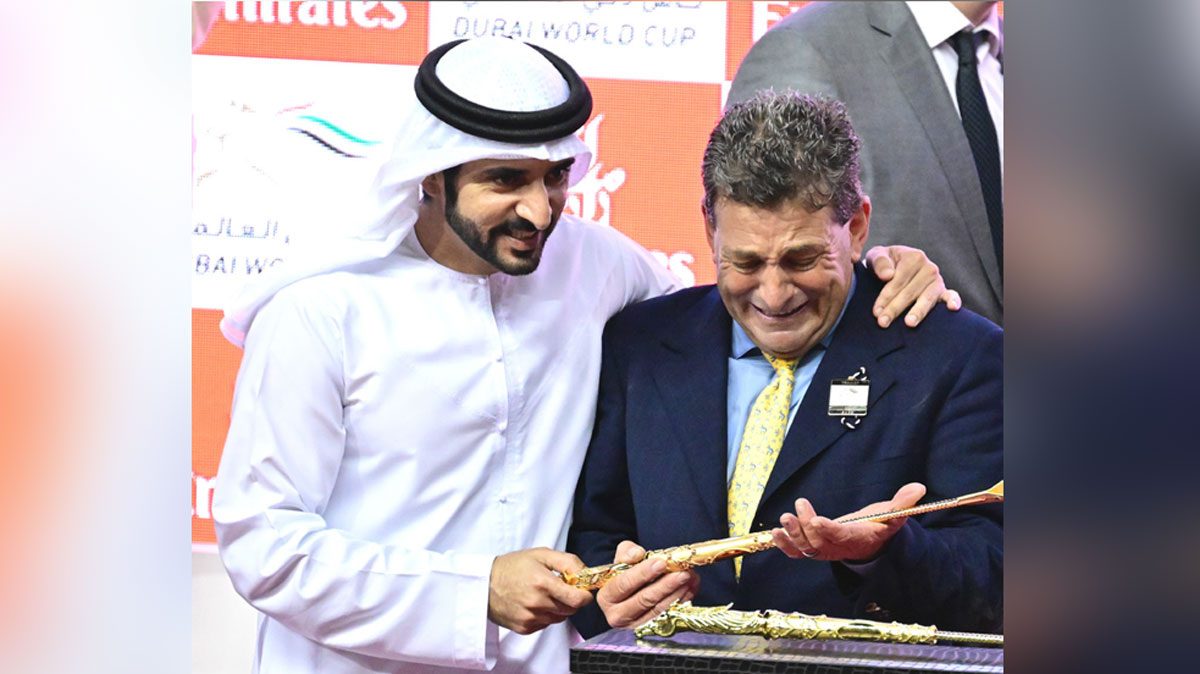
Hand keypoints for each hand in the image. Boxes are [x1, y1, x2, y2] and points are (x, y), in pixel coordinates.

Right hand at [487, 548, 594, 634]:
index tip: (582, 589)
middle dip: (571, 599)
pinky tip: (534, 603)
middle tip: (560, 588)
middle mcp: (537, 603)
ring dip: (558, 607)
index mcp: (543, 583)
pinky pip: (546, 624)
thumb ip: (567, 562)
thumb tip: (586, 572)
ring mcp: (530, 618)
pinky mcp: (524, 628)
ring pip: (559, 617)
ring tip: (544, 594)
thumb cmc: (513, 566)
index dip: (585, 595)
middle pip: (571, 609)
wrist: (484, 583)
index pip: (578, 599)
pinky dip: (546, 615)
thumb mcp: (541, 554)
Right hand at [596, 541, 698, 628]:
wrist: (633, 588)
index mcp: (606, 597)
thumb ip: (626, 552)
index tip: (661, 563)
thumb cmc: (626, 573)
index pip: (624, 584)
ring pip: (658, 609)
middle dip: (665, 585)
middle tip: (682, 572)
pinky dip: (682, 600)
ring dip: (677, 592)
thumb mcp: (621, 559)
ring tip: (689, 577)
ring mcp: (635, 625)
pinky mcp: (651, 629)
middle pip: (644, 600)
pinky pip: (669, 615)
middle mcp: (618, 615)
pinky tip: (691, 586)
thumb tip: (637, 554)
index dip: (643, 573)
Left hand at [771, 483, 925, 562]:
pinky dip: (784, 544)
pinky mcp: (814, 549)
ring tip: (785, 518)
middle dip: (803, 529)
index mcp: (857, 538)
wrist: (871, 545)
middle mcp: (838, 548)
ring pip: (804, 548)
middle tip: (793, 511)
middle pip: (817, 543)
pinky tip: (775, 531)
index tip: (816, 521)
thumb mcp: (893, 515)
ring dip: (792, 534)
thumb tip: (919, 488)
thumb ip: (903, 504)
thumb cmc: (880, 527)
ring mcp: (824, 550)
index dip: (828, 530)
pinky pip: (796, 552)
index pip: (840, 536)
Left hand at [865, 246, 961, 327]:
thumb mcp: (877, 256)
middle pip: (910, 292)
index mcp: (913, 257)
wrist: (895, 265)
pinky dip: (953, 300)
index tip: (876, 312)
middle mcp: (929, 268)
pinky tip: (952, 308)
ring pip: (927, 298)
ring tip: (909, 323)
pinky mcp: (943, 291)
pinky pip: (950, 295)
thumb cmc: (885, 263)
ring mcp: (938, 280)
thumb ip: (880, 263)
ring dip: (918, 311)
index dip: (886, 297)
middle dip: (895, 309)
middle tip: (883, 322)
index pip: (898, 281)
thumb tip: (888, 275)